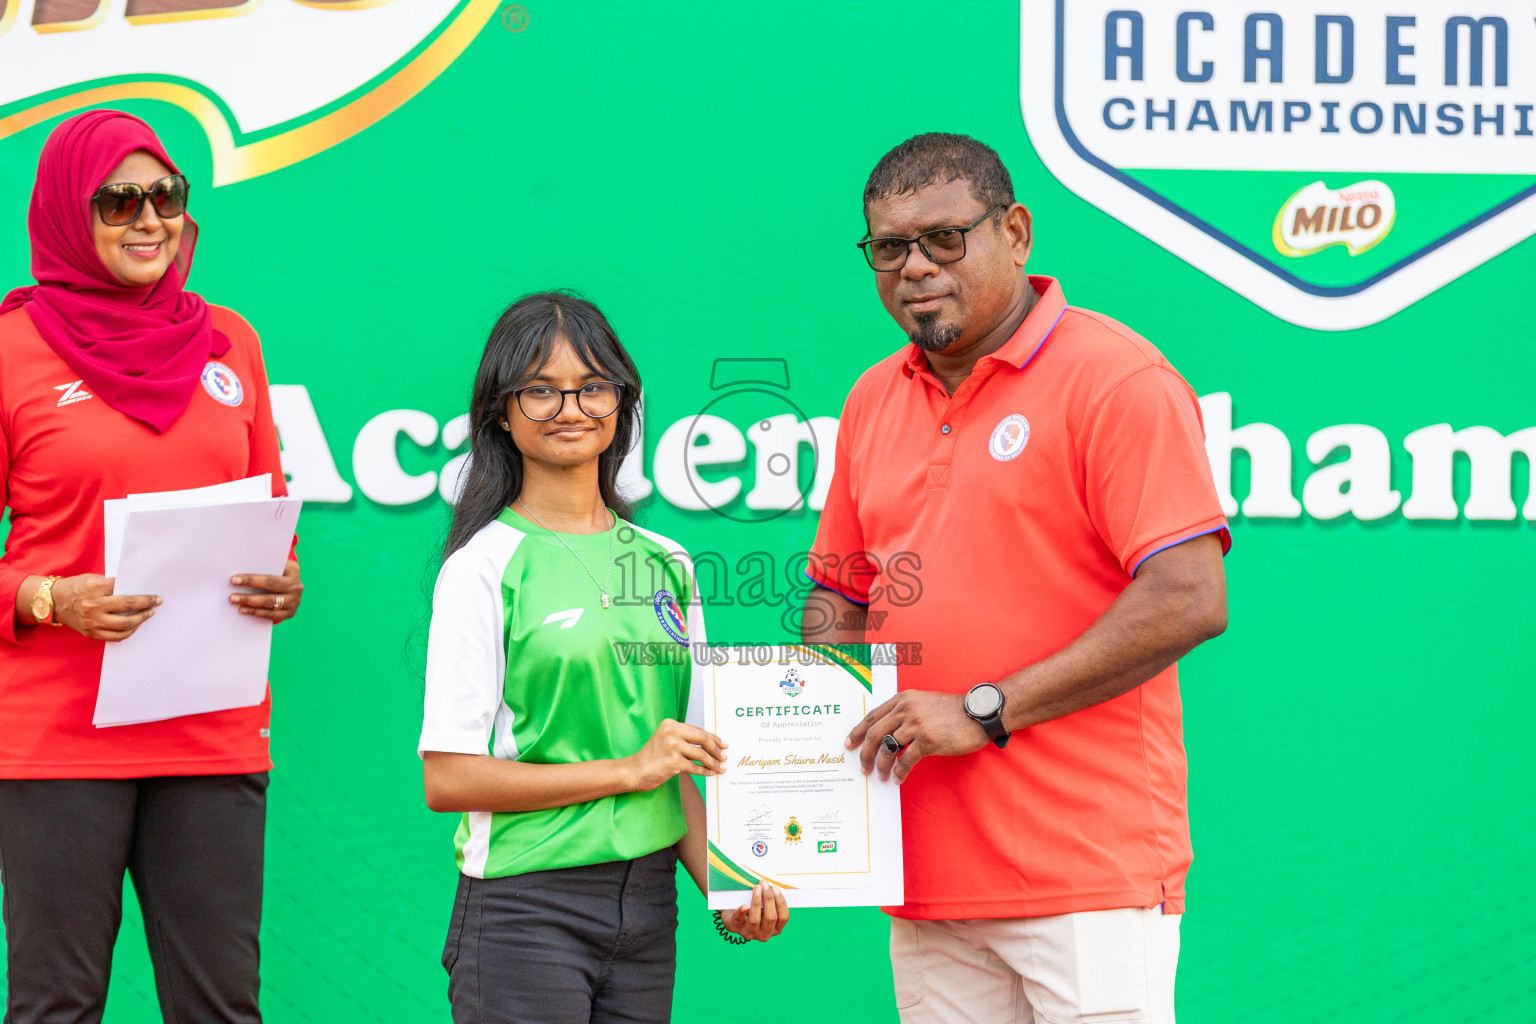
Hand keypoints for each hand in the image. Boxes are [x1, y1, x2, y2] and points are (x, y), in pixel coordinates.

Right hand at [52, 574, 159, 641]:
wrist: (53, 602)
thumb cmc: (77, 587)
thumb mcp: (93, 579)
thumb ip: (112, 585)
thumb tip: (137, 589)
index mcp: (94, 588)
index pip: (125, 590)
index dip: (143, 594)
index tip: (155, 596)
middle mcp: (93, 605)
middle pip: (128, 607)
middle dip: (146, 606)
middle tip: (156, 603)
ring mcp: (92, 621)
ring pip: (124, 625)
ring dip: (140, 620)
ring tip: (148, 615)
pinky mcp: (90, 633)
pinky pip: (115, 637)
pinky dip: (128, 632)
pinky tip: (134, 626)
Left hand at [230, 560, 301, 623]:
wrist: (290, 586)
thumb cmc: (276, 572)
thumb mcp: (274, 566)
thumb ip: (262, 566)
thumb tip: (238, 570)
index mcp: (293, 570)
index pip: (270, 576)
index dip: (251, 579)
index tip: (234, 579)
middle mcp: (296, 586)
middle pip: (270, 590)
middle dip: (250, 593)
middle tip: (232, 596)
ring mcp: (295, 601)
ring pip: (271, 604)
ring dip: (251, 604)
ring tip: (236, 602)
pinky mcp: (290, 613)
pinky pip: (273, 615)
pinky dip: (258, 613)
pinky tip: (245, 610)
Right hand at [624, 719, 725, 791]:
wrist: (634, 770)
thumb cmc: (651, 757)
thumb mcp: (665, 740)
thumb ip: (683, 738)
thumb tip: (709, 744)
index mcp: (670, 724)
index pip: (698, 730)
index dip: (713, 738)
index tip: (722, 744)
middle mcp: (671, 732)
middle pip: (703, 739)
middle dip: (716, 749)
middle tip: (724, 756)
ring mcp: (672, 746)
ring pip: (701, 754)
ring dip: (713, 762)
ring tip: (720, 768)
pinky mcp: (673, 762)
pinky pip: (695, 767)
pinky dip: (705, 771)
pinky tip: (710, 773)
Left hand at [719, 883, 788, 941]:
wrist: (735, 920)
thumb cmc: (755, 912)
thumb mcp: (766, 911)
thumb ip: (771, 903)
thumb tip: (772, 886)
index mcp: (776, 929)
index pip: (784, 917)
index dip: (781, 902)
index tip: (775, 888)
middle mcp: (765, 934)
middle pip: (771, 917)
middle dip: (768, 898)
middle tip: (764, 883)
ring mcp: (751, 933)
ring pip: (755, 919)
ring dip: (757, 901)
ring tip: (756, 887)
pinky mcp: (737, 928)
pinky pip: (739, 920)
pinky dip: (741, 912)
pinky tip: (744, 906)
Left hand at [846, 690, 989, 783]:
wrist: (978, 713)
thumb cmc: (952, 710)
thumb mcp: (923, 702)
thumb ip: (904, 712)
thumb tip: (887, 733)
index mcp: (902, 699)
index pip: (872, 716)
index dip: (858, 731)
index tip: (850, 744)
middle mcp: (906, 709)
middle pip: (875, 733)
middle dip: (865, 753)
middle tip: (863, 768)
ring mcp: (916, 724)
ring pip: (887, 748)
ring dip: (881, 766)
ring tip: (880, 776)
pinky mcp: (928, 740)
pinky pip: (906, 760)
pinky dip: (899, 772)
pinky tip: (897, 779)